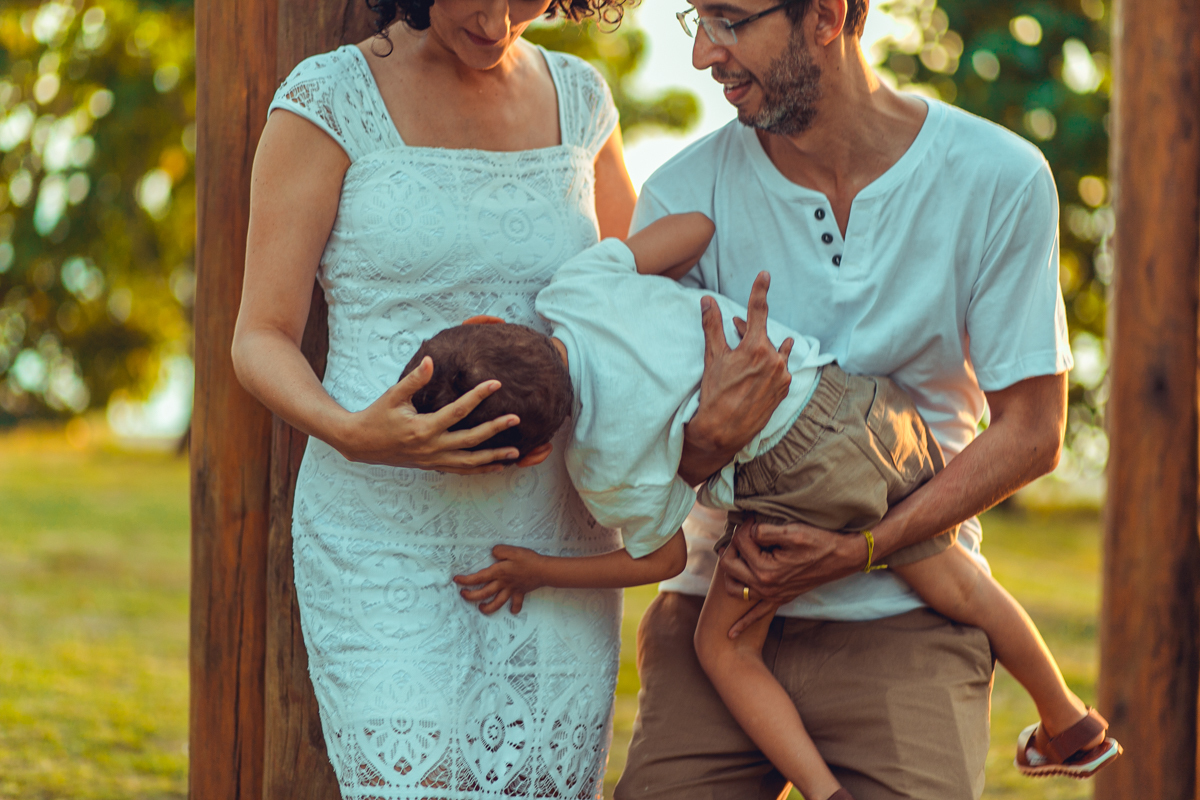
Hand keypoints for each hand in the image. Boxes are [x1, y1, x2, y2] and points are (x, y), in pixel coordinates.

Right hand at [335, 356, 534, 473]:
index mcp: (423, 428)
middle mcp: (432, 447)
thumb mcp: (393, 395)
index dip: (478, 396)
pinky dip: (479, 470)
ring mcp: (433, 460)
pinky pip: (460, 470)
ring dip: (493, 457)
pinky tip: (496, 467)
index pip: (458, 411)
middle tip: (516, 419)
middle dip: (495, 430)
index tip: (496, 384)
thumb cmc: (377, 416)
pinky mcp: (432, 465)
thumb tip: (431, 360)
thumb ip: (414, 379)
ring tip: (516, 453)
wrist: (360, 444)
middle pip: (470, 440)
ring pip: (469, 463)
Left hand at [453, 545, 546, 613]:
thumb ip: (499, 551)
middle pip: (483, 593)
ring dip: (487, 607)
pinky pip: (516, 603)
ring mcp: (511, 590)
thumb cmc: (528, 560)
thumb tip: (492, 553)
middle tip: (463, 594)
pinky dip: (513, 608)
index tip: (456, 580)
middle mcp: (502, 583)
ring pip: (496, 603)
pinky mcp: (520, 592)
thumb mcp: (512, 550)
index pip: (478, 578)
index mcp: (498, 572)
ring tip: (480, 608)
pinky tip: (511, 611)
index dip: (466, 580)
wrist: (543, 570)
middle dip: (471, 596)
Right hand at [679, 272, 793, 483]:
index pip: (758, 311)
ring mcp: (782, 375)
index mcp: (755, 348)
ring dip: (762, 346)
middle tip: (734, 327)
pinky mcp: (784, 389)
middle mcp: (773, 359)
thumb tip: (707, 301)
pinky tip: (758, 370)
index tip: (765, 275)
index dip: (760, 290)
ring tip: (748, 350)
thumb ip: (712, 326)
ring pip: (774, 351)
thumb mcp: (713, 357)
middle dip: (748, 329)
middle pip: (763, 333)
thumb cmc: (716, 394)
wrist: (723, 431)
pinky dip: (769, 364)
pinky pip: (780, 368)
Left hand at [720, 517, 864, 636]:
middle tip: (743, 534)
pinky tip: (731, 633)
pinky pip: (757, 615)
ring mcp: (772, 595)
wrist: (842, 558)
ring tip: (735, 556)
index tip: (753, 520)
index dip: (744, 528)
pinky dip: (743, 623)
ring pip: (735, 589)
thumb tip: (747, 531)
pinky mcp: (780, 598)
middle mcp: (766, 586)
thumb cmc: (819, 542)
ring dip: (730, 573)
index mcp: (766, 569)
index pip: (740, 544)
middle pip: (729, 565)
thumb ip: (764, 531)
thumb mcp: (792, 531)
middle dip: (732, 546)